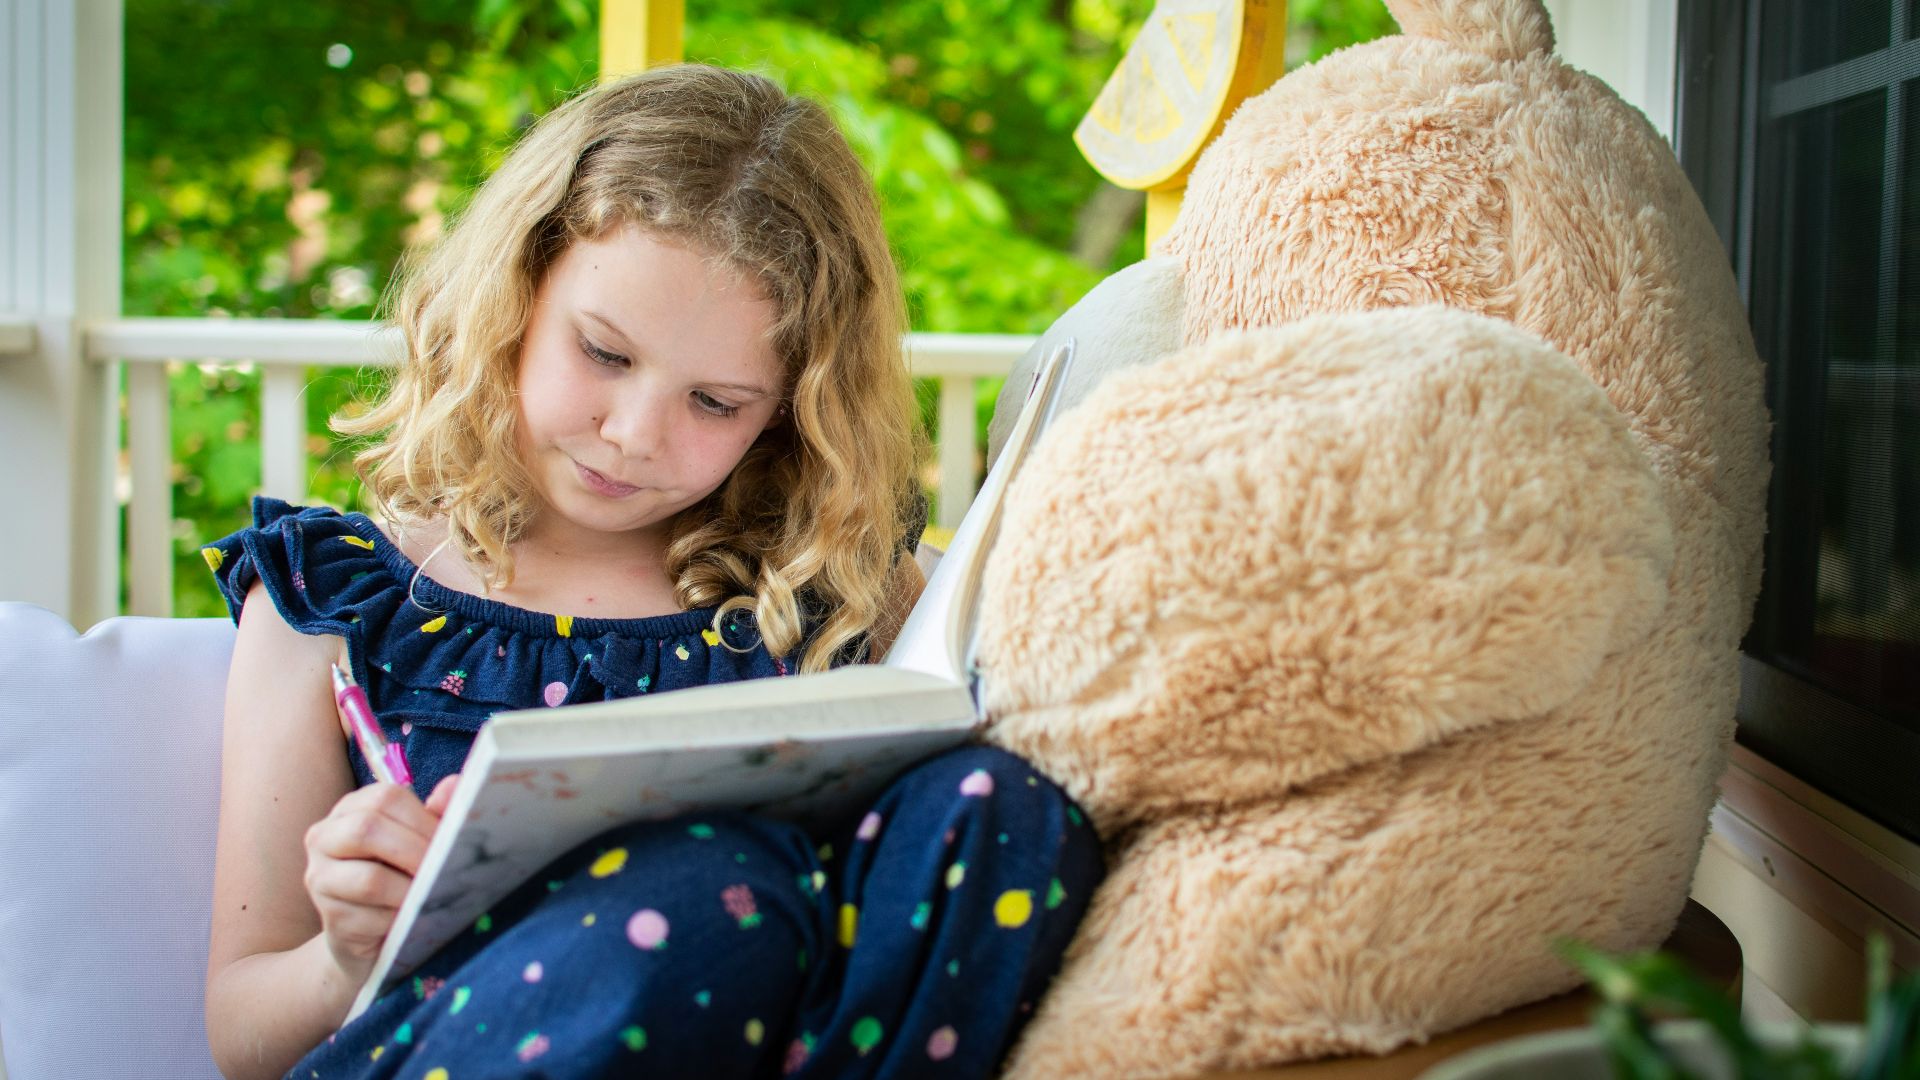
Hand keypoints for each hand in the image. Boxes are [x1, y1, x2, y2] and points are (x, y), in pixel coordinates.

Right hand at [302, 774, 460, 983]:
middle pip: (367, 830)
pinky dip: (400, 920)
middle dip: (416, 852)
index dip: (424, 820)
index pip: (385, 798)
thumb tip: (456, 784)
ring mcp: (320, 880)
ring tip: (434, 896)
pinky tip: (414, 920)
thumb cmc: (399, 877)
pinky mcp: (329, 918)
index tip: (453, 841)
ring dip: (411, 890)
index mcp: (350, 809)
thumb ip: (436, 814)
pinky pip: (370, 918)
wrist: (369, 937)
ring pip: (369, 880)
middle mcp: (324, 838)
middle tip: (447, 870)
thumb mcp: (419, 842)